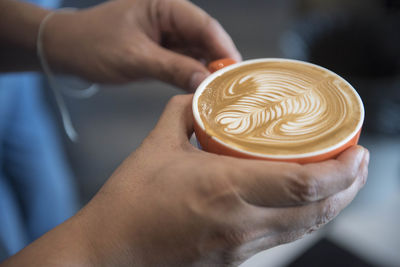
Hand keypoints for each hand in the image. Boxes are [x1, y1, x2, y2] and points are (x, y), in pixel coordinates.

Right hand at [3, 95, 367, 266]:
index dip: (340, 171)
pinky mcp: (234, 257)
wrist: (112, 250)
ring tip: (342, 180)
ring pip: (304, 229)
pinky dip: (304, 218)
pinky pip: (282, 237)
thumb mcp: (155, 146)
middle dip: (349, 187)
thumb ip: (182, 114)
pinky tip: (303, 202)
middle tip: (359, 161)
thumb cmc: (130, 201)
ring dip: (332, 205)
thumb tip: (200, 99)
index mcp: (224, 189)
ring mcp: (240, 245)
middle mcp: (241, 222)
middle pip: (316, 211)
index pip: (303, 185)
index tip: (357, 152)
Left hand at [42, 0, 240, 90]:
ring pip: (199, 52)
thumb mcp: (135, 58)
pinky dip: (195, 75)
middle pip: (206, 39)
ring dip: (209, 71)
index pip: (204, 26)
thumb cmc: (93, 44)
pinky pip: (186, 62)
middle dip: (220, 63)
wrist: (68, 49)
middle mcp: (171, 17)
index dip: (223, 50)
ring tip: (222, 93)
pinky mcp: (164, 50)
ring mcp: (168, 34)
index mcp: (165, 6)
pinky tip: (203, 90)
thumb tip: (204, 82)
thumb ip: (172, 68)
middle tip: (233, 89)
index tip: (236, 74)